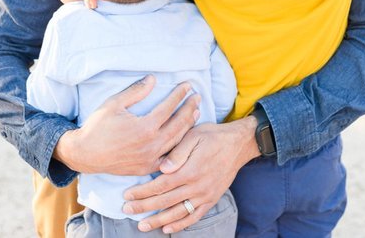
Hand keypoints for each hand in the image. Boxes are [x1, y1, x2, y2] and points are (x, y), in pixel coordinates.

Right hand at [54, 75, 200, 174]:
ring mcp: (150, 158)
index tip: (187, 85)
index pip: (168, 107)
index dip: (179, 95)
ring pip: (177, 141)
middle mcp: (151, 144)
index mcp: (144, 127)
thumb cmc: (98, 127)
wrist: (85, 154)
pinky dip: (179, 145)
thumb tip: (153, 79)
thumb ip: (136, 91)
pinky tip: (184, 137)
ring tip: (196, 113)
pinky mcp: (147, 168)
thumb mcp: (114, 104)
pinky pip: (169, 157)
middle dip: (189, 108)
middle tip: (197, 97)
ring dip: (188, 126)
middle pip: (178, 124)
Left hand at [122, 116, 258, 232]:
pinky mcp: (212, 199)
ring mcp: (205, 195)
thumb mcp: (193, 135)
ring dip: (158, 221)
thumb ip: (177, 152)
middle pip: (165, 201)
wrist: (238, 144)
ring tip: (142, 225)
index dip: (142, 192)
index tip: (127, 195)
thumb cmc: (213, 136)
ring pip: (178, 213)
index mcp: (190, 170)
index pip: (160, 185)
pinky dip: (180, 225)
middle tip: (126, 210)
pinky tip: (167, 228)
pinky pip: (194, 217)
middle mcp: (197, 186)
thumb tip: (162, 168)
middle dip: (144, 207)